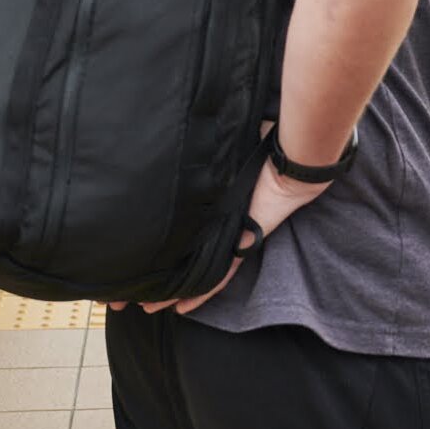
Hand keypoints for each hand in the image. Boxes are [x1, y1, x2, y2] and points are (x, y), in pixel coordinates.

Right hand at [116, 159, 331, 315]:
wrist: (296, 158)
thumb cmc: (268, 143)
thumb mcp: (228, 144)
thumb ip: (210, 141)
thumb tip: (187, 121)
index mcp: (222, 204)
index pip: (188, 230)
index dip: (165, 245)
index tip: (140, 254)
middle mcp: (225, 224)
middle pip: (189, 258)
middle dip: (160, 277)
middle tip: (133, 294)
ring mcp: (234, 237)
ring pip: (198, 274)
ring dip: (173, 290)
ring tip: (146, 308)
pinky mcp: (243, 243)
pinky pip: (220, 274)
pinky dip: (202, 292)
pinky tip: (180, 308)